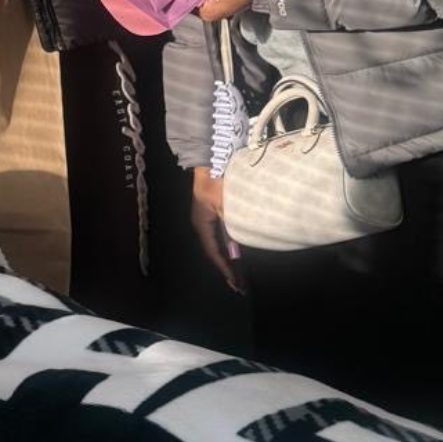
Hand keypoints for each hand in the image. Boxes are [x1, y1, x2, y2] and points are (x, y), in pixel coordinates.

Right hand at [190, 168, 243, 293]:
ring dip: (230, 256)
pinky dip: (231, 243)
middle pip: (215, 249)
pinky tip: (239, 249)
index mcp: (201, 223)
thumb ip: (231, 229)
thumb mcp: (225, 206)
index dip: (224, 268)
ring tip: (241, 273)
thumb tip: (236, 252)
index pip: (212, 251)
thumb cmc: (218, 181)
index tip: (235, 283)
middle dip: (227, 267)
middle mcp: (203, 222)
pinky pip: (223, 232)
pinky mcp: (216, 209)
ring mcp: (209, 215)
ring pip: (220, 241)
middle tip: (239, 285)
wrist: (214, 156)